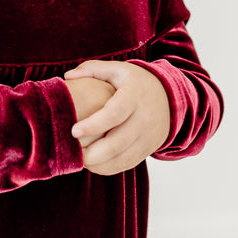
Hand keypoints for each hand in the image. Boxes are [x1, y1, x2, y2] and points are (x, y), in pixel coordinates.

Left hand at [63, 60, 170, 175]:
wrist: (169, 97)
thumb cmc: (136, 83)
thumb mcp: (118, 69)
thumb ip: (92, 69)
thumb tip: (68, 76)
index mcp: (134, 96)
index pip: (114, 114)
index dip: (94, 124)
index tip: (74, 131)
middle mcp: (144, 118)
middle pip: (117, 142)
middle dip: (92, 152)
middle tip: (72, 150)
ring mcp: (148, 136)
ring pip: (122, 158)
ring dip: (98, 163)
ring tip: (80, 159)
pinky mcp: (148, 149)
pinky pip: (127, 164)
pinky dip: (108, 168)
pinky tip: (93, 164)